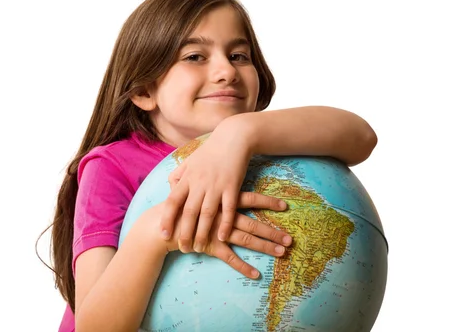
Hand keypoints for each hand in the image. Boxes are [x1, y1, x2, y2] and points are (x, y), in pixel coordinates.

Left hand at [160, 126, 251, 252]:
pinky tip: (222, 238)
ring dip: (203, 233)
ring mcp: (216, 185)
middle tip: (182, 249)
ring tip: (200, 248)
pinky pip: (229, 209)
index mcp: (187, 177)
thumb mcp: (190, 160)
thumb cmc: (210, 151)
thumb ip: (178, 175)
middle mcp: (199, 183)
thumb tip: (169, 190)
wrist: (233, 138)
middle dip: (185, 232)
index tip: (163, 234)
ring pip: (207, 214)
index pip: (173, 201)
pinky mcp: (232, 187)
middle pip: (189, 212)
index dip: (167, 219)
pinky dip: (225, 224)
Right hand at [163, 191, 292, 278]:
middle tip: (290, 239)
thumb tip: (219, 177)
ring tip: (282, 253)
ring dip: (265, 247)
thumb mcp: (196, 189)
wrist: (161, 224)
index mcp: (222, 200)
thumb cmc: (178, 206)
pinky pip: (230, 258)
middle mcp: (223, 216)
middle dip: (273, 231)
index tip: (285, 206)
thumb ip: (207, 184)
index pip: (250, 199)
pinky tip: (256, 274)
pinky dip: (243, 267)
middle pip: (253, 223)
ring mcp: (218, 232)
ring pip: (246, 239)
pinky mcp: (211, 247)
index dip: (268, 202)